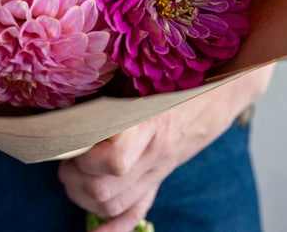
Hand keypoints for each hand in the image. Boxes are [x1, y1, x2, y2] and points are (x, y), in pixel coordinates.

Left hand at [58, 65, 274, 231]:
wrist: (223, 87)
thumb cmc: (180, 71)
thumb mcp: (147, 72)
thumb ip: (115, 81)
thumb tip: (75, 86)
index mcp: (149, 124)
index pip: (115, 159)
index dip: (86, 156)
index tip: (71, 138)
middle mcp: (155, 153)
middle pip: (106, 189)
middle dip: (74, 178)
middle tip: (63, 156)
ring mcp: (158, 169)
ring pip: (114, 205)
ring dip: (83, 197)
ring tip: (72, 174)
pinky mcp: (160, 176)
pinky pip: (137, 211)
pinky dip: (113, 228)